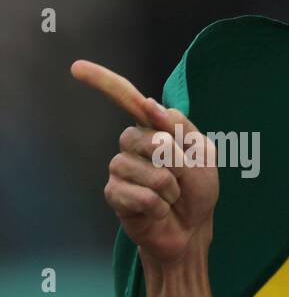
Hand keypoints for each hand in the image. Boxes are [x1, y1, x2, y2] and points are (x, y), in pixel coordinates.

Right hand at [71, 59, 218, 264]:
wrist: (192, 229)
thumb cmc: (197, 191)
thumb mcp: (203, 157)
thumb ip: (182, 131)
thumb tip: (150, 105)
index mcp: (155, 128)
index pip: (127, 100)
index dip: (104, 82)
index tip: (76, 68)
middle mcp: (132, 143)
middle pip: (155, 140)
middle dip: (180, 165)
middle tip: (181, 180)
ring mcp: (120, 167)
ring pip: (152, 172)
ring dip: (172, 189)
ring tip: (170, 197)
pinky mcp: (114, 193)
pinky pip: (143, 196)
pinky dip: (160, 207)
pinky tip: (158, 210)